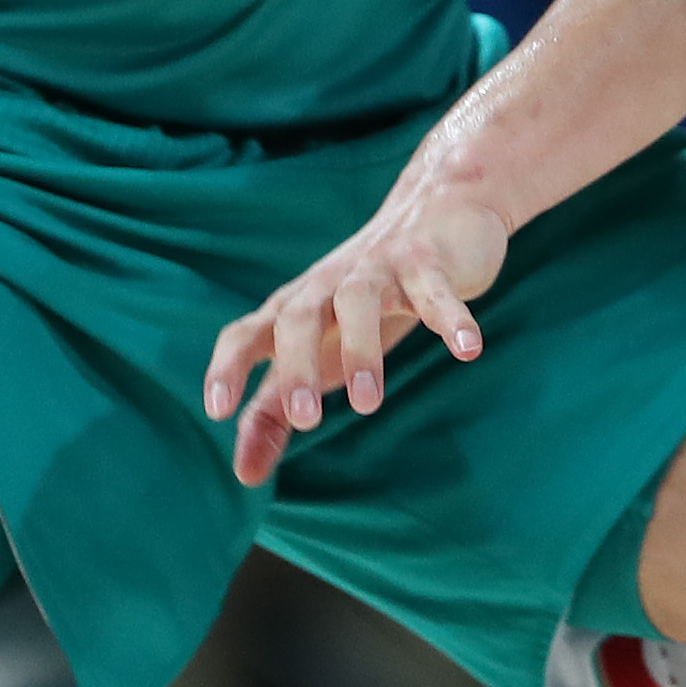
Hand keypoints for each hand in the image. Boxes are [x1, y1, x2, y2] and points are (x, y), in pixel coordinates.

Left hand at [202, 185, 510, 485]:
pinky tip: (468, 349)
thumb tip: (245, 476)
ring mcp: (379, 267)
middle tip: (306, 419)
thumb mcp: (316, 353)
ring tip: (368, 403)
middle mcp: (328, 284)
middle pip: (299, 317)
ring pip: (359, 300)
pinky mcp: (429, 261)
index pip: (247, 332)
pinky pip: (436, 289)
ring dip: (361, 348)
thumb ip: (274, 412)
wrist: (437, 210)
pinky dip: (450, 317)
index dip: (228, 366)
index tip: (217, 411)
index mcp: (294, 307)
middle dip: (297, 366)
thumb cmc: (365, 300)